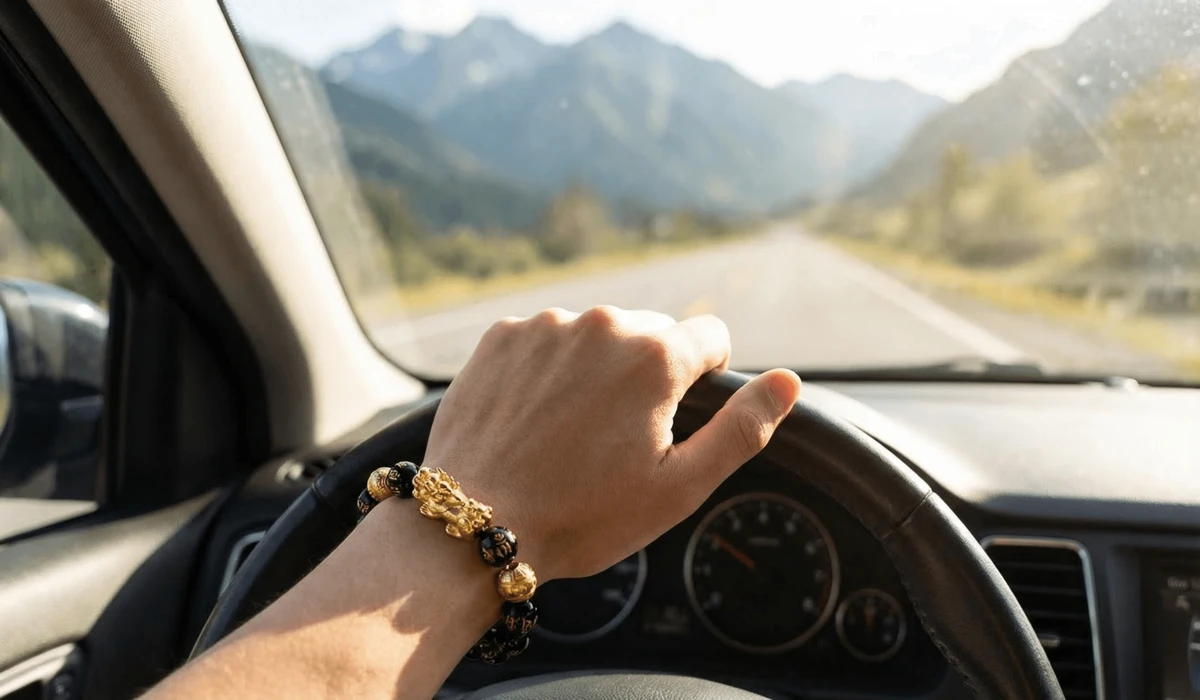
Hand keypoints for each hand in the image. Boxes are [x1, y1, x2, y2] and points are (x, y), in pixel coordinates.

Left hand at [424, 306, 800, 580]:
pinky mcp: (500, 337)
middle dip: (647, 374)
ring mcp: (544, 326)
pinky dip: (548, 368)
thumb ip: (743, 428)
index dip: (705, 377)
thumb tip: (788, 382)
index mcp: (655, 357)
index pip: (711, 337)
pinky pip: (545, 339)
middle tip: (619, 439)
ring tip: (571, 432)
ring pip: (595, 336)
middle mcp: (601, 324)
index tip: (678, 414)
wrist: (477, 524)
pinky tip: (535, 418)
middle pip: (651, 334)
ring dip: (595, 369)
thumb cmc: (583, 516)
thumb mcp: (679, 487)